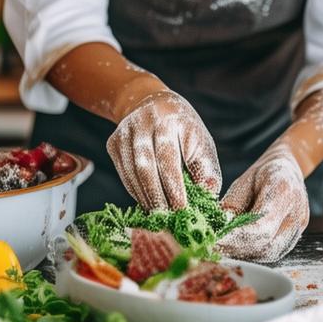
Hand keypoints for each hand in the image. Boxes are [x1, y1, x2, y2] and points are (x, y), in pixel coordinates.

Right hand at [106, 90, 220, 209]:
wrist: (151, 102)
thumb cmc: (182, 128)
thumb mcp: (200, 140)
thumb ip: (206, 168)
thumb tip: (209, 195)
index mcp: (168, 120)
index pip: (168, 158)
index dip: (174, 186)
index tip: (182, 209)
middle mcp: (142, 123)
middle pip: (145, 167)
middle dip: (156, 196)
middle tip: (168, 219)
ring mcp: (124, 132)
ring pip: (131, 172)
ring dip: (145, 198)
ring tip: (159, 215)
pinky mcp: (113, 143)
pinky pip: (123, 173)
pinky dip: (135, 191)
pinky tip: (148, 202)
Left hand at [216, 142, 308, 263]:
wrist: (287, 170)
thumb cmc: (263, 172)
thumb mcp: (243, 181)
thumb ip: (233, 205)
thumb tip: (219, 229)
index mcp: (284, 192)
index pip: (261, 228)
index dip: (236, 238)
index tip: (214, 241)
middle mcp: (296, 214)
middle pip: (266, 246)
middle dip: (237, 250)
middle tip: (213, 248)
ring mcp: (298, 228)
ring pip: (269, 254)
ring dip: (244, 254)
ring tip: (222, 248)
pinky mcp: (294, 237)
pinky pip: (272, 252)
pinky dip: (253, 253)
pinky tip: (236, 248)